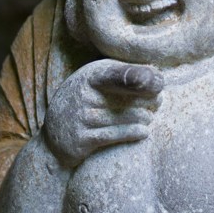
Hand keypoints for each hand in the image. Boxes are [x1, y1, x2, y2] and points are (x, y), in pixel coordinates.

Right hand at [42, 59, 162, 168]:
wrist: (54, 139)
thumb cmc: (84, 104)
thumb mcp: (94, 82)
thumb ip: (119, 74)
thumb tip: (155, 74)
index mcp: (87, 77)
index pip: (114, 73)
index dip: (137, 76)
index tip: (158, 81)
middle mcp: (81, 95)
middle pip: (121, 97)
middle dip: (145, 100)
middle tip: (159, 101)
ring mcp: (79, 117)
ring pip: (119, 117)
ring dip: (141, 117)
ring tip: (151, 117)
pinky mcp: (81, 139)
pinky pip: (111, 135)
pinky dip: (130, 133)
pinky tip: (144, 132)